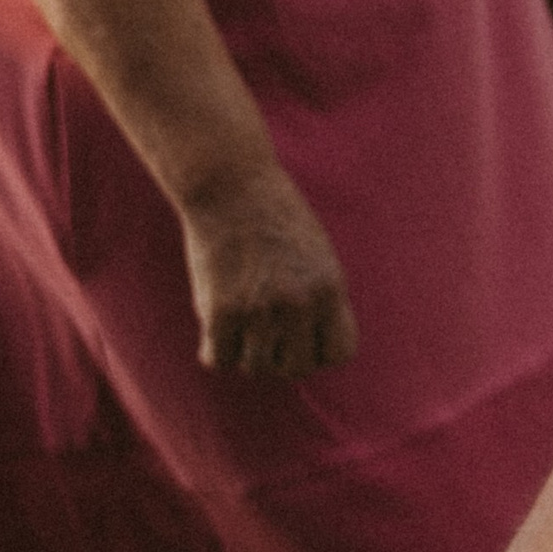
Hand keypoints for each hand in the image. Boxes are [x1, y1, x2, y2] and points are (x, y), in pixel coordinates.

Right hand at [180, 169, 358, 375]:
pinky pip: (219, 360)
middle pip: (296, 368)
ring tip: (238, 325)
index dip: (318, 350)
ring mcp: (260, 309)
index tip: (300, 336)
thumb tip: (313, 351)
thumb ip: (319, 299)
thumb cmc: (271, 215)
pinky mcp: (220, 310)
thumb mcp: (315, 253)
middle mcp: (300, 303)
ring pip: (255, 367)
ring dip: (245, 352)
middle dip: (280, 355)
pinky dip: (214, 350)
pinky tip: (214, 328)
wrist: (228, 183)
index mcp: (329, 287)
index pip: (338, 353)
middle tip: (262, 331)